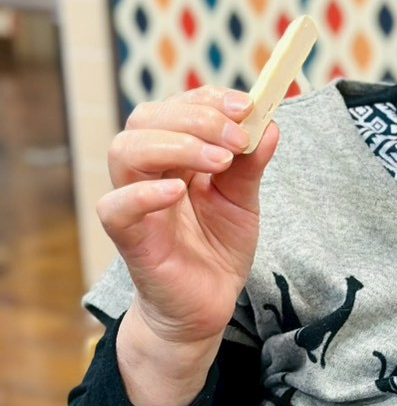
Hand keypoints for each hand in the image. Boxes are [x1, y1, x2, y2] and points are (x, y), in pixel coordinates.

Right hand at [97, 87, 277, 352]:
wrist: (207, 306)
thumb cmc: (217, 249)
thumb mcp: (243, 202)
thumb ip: (252, 165)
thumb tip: (271, 125)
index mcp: (174, 156)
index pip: (177, 107)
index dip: (209, 99)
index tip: (248, 106)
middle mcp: (148, 172)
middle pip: (147, 119)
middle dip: (196, 118)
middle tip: (238, 139)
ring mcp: (134, 203)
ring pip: (125, 150)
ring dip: (176, 145)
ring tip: (220, 161)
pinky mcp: (129, 239)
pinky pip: (115, 207)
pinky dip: (143, 194)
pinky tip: (178, 192)